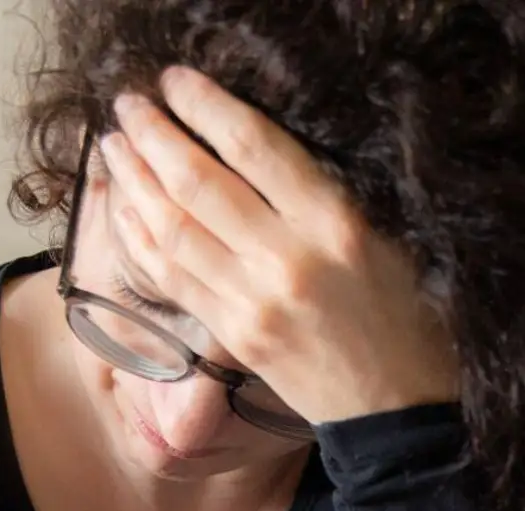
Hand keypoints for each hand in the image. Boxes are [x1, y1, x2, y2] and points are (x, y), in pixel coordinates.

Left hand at [102, 67, 458, 423]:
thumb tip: (258, 147)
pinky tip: (123, 209)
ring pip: (173, 228)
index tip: (175, 81)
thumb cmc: (409, 320)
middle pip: (198, 183)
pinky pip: (172, 277)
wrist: (400, 414)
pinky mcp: (233, 337)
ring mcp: (252, 303)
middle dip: (153, 135)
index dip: (204, 106)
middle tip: (129, 105)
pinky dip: (140, 237)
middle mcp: (286, 260)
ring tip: (114, 145)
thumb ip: (327, 196)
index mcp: (334, 225)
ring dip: (135, 180)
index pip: (254, 146)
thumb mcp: (389, 240)